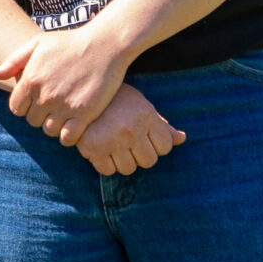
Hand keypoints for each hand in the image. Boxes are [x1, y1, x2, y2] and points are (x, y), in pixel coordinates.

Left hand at [0, 27, 129, 144]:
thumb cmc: (70, 42)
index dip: (25, 106)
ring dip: (55, 125)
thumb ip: (14, 61)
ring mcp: (64, 106)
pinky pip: (68, 138)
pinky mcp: (84, 114)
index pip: (16, 108)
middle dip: (40, 115)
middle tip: (53, 106)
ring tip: (64, 115)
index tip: (36, 101)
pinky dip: (68, 136)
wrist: (104, 45)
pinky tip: (74, 126)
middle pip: (33, 120)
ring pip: (49, 130)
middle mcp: (45, 95)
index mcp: (31, 79)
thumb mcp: (38, 44)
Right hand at [71, 83, 186, 174]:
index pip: (165, 147)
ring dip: (122, 161)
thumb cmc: (116, 99)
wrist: (80, 91)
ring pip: (128, 168)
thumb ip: (161, 125)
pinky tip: (101, 149)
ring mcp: (112, 139)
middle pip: (148, 161)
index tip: (143, 136)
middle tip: (127, 142)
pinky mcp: (93, 148)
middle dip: (140, 154)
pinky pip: (107, 170)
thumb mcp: (141, 105)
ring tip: (114, 145)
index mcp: (146, 116)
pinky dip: (105, 164)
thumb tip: (182, 139)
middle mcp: (131, 129)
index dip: (155, 144)